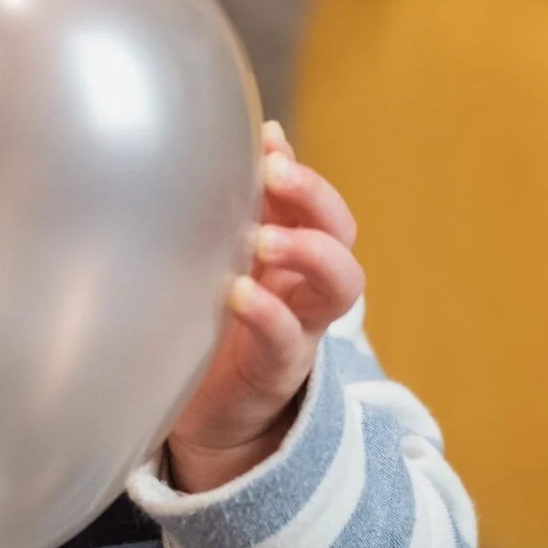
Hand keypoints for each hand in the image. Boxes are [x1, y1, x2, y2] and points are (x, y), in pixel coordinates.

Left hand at [166, 121, 363, 493]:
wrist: (208, 409)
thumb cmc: (208, 319)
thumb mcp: (213, 260)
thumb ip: (220, 217)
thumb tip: (207, 150)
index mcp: (291, 248)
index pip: (313, 199)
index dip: (299, 168)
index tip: (267, 138)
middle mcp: (306, 281)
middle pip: (340, 230)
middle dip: (314, 196)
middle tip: (276, 173)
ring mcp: (302, 324)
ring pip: (341, 282)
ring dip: (310, 251)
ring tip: (266, 239)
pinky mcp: (280, 367)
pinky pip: (288, 338)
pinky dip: (269, 314)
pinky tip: (240, 296)